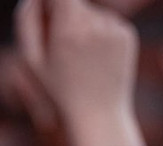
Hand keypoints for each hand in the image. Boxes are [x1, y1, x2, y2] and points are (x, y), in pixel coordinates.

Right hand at [15, 0, 143, 145]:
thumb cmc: (59, 88)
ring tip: (80, 54)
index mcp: (70, 29)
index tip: (47, 12)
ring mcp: (116, 29)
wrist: (99, 112)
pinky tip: (97, 55)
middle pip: (73, 1)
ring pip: (90, 11)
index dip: (50, 2)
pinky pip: (107, 20)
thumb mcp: (32, 56)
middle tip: (60, 40)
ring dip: (82, 23)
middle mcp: (96, 25)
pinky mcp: (128, 34)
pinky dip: (99, 30)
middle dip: (63, 13)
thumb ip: (28, 18)